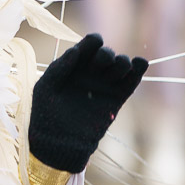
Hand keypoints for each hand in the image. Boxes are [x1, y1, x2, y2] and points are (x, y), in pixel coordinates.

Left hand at [28, 34, 147, 173]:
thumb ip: (60, 67)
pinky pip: (132, 79)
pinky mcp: (117, 98)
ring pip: (122, 63)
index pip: (89, 44)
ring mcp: (104, 85)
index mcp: (73, 66)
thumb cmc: (46, 115)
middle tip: (99, 66)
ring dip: (122, 62)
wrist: (58, 143)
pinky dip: (139, 67)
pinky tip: (139, 63)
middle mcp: (90, 73)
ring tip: (114, 71)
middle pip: (107, 53)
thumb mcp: (46, 87)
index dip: (93, 41)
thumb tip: (77, 50)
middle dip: (106, 55)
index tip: (93, 44)